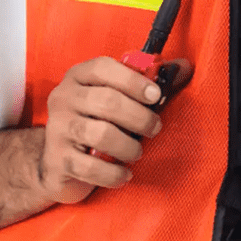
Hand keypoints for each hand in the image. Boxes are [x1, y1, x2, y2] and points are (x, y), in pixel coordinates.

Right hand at [40, 56, 165, 203]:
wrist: (55, 161)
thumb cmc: (96, 121)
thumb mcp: (117, 97)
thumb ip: (149, 82)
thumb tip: (185, 67)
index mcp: (78, 76)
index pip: (104, 68)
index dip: (134, 81)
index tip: (156, 96)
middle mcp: (63, 98)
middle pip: (108, 102)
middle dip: (140, 117)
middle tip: (154, 128)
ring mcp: (57, 129)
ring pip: (102, 134)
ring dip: (129, 146)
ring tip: (137, 151)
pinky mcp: (58, 160)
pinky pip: (92, 168)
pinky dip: (115, 173)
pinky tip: (124, 173)